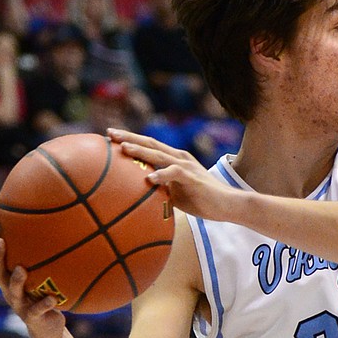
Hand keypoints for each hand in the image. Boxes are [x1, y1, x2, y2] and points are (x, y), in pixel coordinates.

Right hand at [0, 213, 67, 337]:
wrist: (48, 329)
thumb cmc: (46, 296)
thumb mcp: (45, 276)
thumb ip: (45, 257)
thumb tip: (60, 224)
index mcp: (8, 278)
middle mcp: (8, 290)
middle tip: (0, 241)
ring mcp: (19, 305)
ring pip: (12, 292)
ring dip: (16, 281)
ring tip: (21, 270)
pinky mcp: (32, 318)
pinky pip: (37, 310)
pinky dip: (45, 304)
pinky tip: (53, 298)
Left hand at [107, 131, 236, 221]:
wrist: (228, 205)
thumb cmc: (203, 202)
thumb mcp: (176, 195)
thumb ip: (160, 191)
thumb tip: (141, 198)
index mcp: (175, 159)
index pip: (149, 145)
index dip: (130, 139)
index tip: (110, 137)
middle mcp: (179, 157)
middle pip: (150, 142)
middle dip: (128, 137)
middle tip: (108, 132)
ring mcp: (186, 165)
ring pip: (159, 153)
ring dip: (140, 150)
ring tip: (123, 148)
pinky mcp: (192, 177)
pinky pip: (174, 173)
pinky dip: (161, 174)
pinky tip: (148, 177)